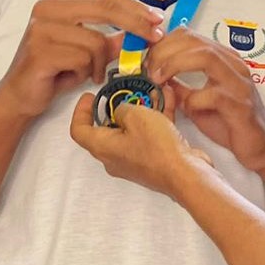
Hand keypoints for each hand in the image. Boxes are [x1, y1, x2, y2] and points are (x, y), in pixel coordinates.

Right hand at [0, 0, 164, 122]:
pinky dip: (86, 72)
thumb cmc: (56, 70)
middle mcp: (47, 6)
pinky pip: (83, 59)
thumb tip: (148, 29)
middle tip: (155, 38)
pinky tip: (74, 77)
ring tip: (88, 72)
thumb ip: (113, 38)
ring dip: (100, 62)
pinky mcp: (40, 51)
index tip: (158, 21)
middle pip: (106, 8)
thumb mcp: (89, 51)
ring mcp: (41, 27)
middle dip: (136, 24)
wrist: (19, 96)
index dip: (136, 8)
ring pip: (96, 40)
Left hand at [69, 91, 212, 197]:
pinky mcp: (152, 159)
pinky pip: (149, 135)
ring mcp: (134, 159)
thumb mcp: (136, 115)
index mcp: (103, 147)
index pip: (79, 130)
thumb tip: (121, 110)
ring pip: (131, 130)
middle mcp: (114, 156)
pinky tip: (167, 100)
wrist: (185, 173)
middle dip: (117, 107)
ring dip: (141, 109)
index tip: (90, 96)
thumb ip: (122, 108)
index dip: (81, 111)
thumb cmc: (157, 148)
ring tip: (152, 91)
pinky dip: (155, 118)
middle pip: (106, 129)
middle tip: (125, 92)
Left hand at [147, 28, 264, 174]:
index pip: (189, 35)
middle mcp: (233, 65)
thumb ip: (179, 87)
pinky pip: (213, 94)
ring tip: (159, 79)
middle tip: (148, 69)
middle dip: (165, 51)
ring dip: (175, 64)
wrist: (261, 147)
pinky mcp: (241, 105)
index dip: (163, 43)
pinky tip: (186, 108)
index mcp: (222, 59)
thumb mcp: (197, 102)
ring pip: (206, 57)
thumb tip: (155, 78)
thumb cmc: (230, 123)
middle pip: (195, 41)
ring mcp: (239, 83)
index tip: (146, 60)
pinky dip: (193, 99)